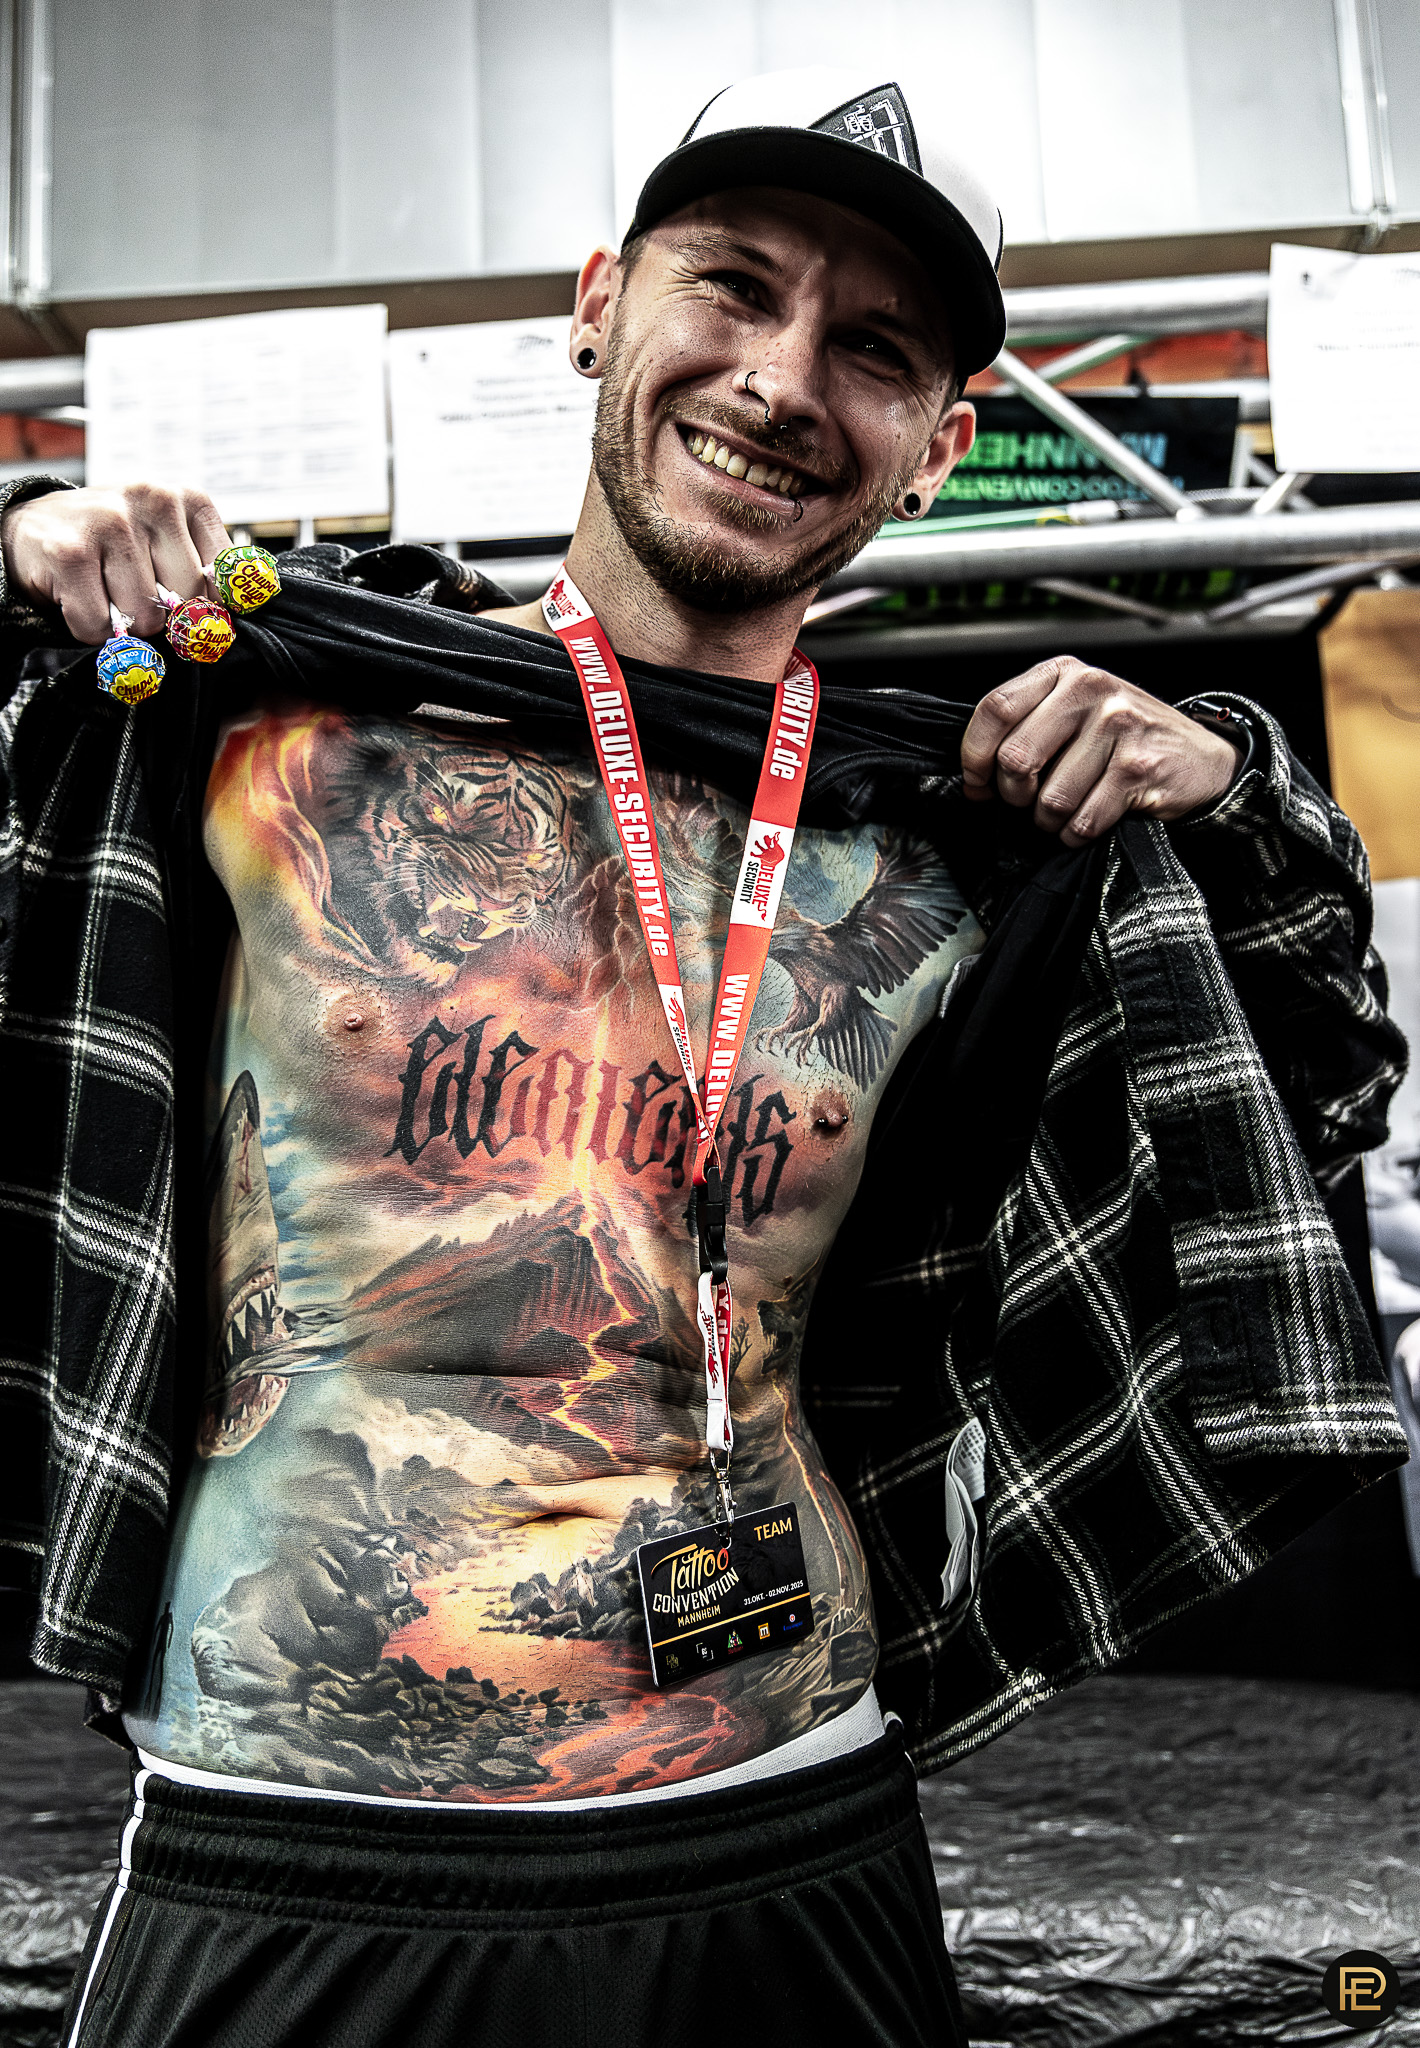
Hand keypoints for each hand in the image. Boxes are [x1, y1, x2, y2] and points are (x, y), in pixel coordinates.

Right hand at [1, 483, 230, 644]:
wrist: (35, 528)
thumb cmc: (112, 543)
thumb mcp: (167, 542)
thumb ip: (202, 572)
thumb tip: (218, 625)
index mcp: (187, 499)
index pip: (225, 580)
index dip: (203, 604)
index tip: (181, 598)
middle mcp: (153, 500)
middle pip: (187, 602)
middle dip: (160, 612)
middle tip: (131, 587)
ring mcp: (110, 522)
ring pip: (144, 618)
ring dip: (121, 620)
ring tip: (102, 587)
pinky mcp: (70, 552)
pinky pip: (99, 626)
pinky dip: (88, 626)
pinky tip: (78, 594)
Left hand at [960, 654, 1241, 845]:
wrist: (1199, 758)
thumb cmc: (1124, 740)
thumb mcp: (1076, 712)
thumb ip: (1027, 725)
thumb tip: (975, 772)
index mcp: (1064, 673)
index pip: (995, 709)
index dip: (975, 756)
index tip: (978, 783)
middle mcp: (1091, 690)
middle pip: (1015, 757)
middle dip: (1014, 795)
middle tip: (1027, 802)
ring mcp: (1118, 727)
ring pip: (1050, 798)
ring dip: (1049, 821)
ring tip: (1064, 813)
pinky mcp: (1138, 768)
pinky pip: (1082, 820)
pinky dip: (1076, 834)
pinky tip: (1087, 823)